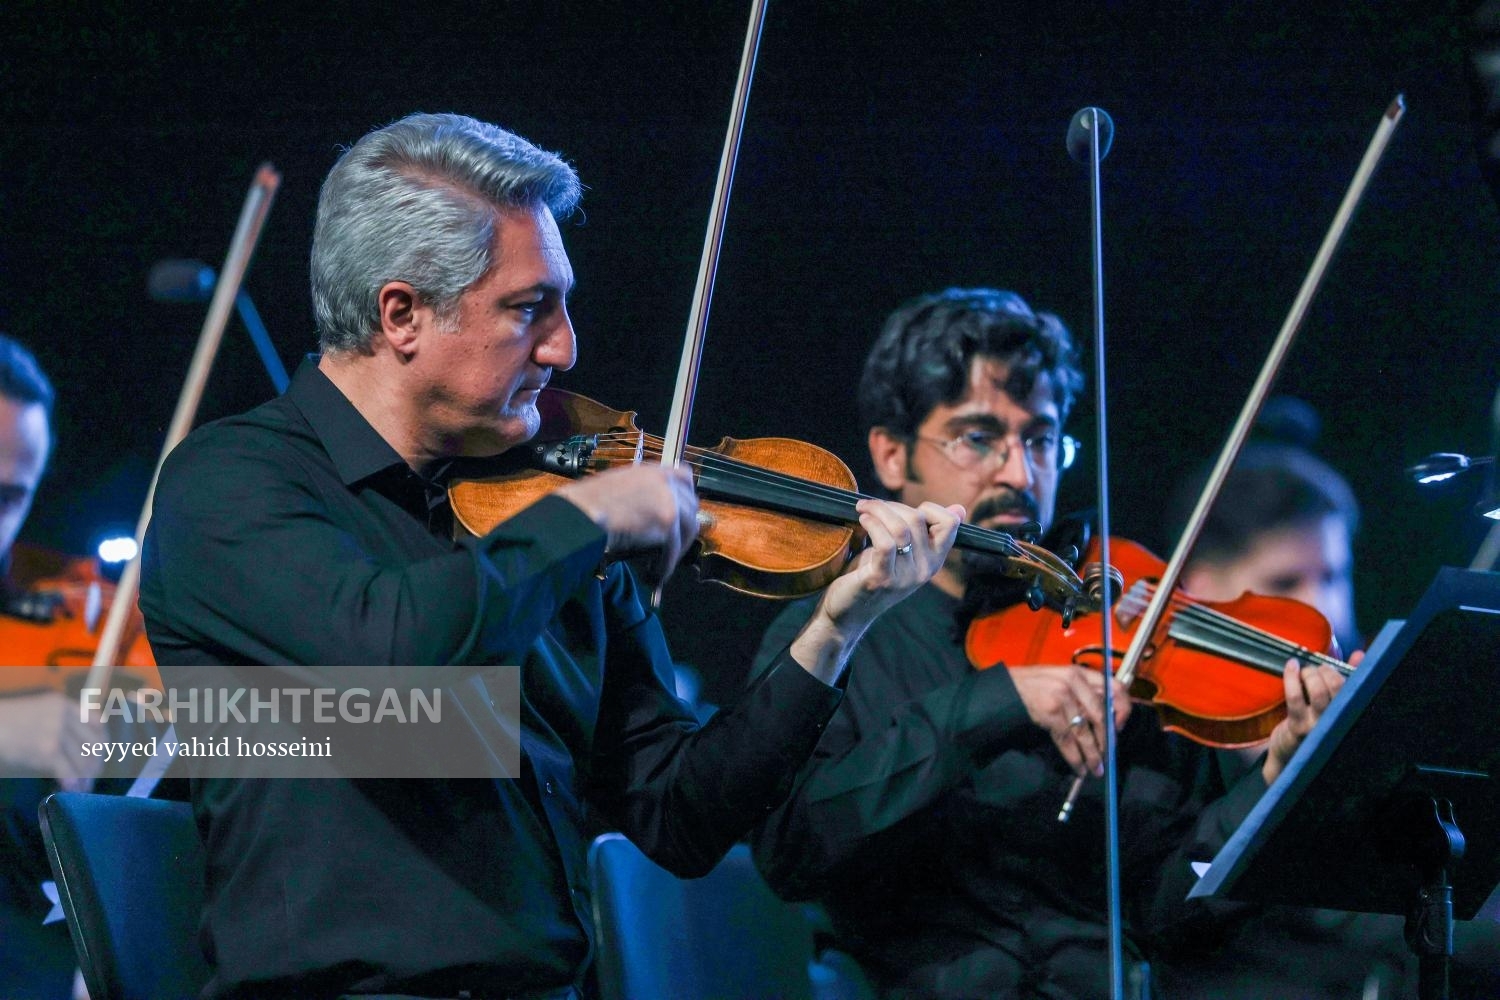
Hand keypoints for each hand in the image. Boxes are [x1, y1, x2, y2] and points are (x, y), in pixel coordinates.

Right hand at [0, 691, 102, 789]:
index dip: (102, 742)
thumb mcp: (39, 711)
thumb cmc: (8, 722)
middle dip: (95, 763)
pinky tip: (72, 789)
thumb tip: (80, 747)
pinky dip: (73, 782)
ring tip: (84, 787)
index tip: (100, 755)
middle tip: (92, 777)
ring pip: (82, 759)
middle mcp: (64, 716)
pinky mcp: (47, 750)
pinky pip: (67, 770)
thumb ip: (61, 721)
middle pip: (92, 743)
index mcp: (64, 704)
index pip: (96, 722)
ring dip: (86, 777)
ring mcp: (56, 732)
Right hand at [556, 465, 698, 585]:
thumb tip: (649, 512)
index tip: (682, 511)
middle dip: (685, 524)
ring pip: (688, 526)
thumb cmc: (587, 504)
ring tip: (665, 561)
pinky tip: (658, 572)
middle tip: (674, 542)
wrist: (581, 513)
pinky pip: (675, 547)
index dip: (685, 495)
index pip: (684, 476)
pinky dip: (668, 562)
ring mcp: (669, 499)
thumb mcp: (618, 487)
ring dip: (679, 546)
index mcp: (650, 470)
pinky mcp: (668, 520)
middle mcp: (664, 480)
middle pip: (691, 503)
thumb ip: (640, 494)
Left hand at [790, 499, 962, 681]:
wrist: (848, 613)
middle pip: (917, 519)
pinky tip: (862, 520)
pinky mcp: (882, 579)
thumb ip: (926, 533)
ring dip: (878, 510)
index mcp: (934, 561)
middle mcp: (925, 570)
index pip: (950, 524)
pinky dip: (872, 524)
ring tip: (862, 508)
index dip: (930, 508)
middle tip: (870, 506)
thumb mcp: (904, 553)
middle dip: (891, 506)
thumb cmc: (873, 575)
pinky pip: (885, 543)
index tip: (904, 509)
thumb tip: (959, 510)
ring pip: (901, 528)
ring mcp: (905, 577)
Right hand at [1010, 665, 1130, 777]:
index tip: (1119, 728)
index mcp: (1080, 672)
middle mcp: (1074, 681)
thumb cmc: (1033, 685)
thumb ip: (1083, 693)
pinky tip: (1078, 767)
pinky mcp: (1050, 712)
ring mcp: (1062, 696)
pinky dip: (1075, 757)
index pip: (1115, 688)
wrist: (1004, 689)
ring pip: (1085, 732)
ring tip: (1096, 769)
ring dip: (1092, 755)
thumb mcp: (1061, 680)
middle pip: (1101, 716)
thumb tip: (1107, 720)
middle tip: (1107, 756)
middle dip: (1106, 741)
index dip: (1122, 710)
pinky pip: (1068, 740)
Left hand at [1262, 652, 1351, 784]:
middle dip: (1327, 670)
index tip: (1348, 660)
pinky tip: (1291, 666)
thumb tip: (1360, 654)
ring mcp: (1319, 727)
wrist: (1291, 754)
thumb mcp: (1333, 703)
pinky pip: (1295, 696)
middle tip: (1318, 668)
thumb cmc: (1315, 722)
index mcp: (1351, 715)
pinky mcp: (1299, 727)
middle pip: (1339, 687)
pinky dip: (1292, 677)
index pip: (1360, 690)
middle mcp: (1339, 723)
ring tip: (1305, 671)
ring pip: (1318, 691)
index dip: (1355, 670)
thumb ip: (1348, 678)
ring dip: (1311, 673)